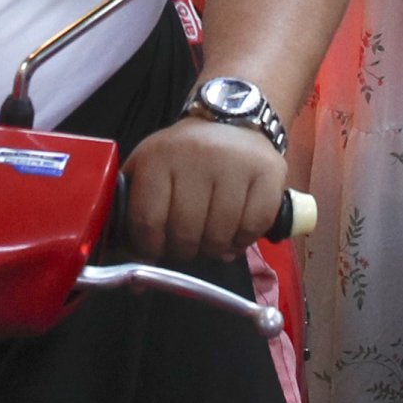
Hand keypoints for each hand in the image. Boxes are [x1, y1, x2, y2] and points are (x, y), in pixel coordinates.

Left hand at [125, 116, 285, 262]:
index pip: (146, 221)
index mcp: (158, 157)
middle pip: (185, 233)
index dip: (149, 248)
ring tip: (211, 235)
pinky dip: (242, 240)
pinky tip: (234, 229)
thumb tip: (138, 283)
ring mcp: (235, 163)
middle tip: (187, 243)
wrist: (230, 119)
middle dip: (184, 250)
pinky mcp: (267, 171)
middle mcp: (196, 156)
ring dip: (214, 248)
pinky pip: (253, 228)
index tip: (156, 250)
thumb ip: (135, 219)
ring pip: (220, 236)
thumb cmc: (183, 156)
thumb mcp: (148, 172)